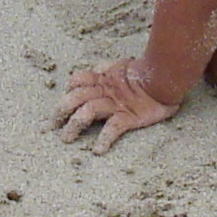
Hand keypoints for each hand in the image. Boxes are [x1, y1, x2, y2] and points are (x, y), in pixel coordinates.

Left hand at [56, 58, 179, 152]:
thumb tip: (97, 70)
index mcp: (103, 78)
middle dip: (60, 111)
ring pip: (89, 112)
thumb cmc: (147, 74)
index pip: (77, 80)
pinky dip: (104, 139)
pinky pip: (114, 128)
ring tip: (66, 139)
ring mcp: (117, 103)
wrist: (167, 77)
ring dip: (74, 125)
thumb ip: (108, 69)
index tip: (61, 105)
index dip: (67, 90)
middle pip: (76, 97)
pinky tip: (98, 150)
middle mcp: (106, 90)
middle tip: (49, 127)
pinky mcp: (130, 116)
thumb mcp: (124, 66)